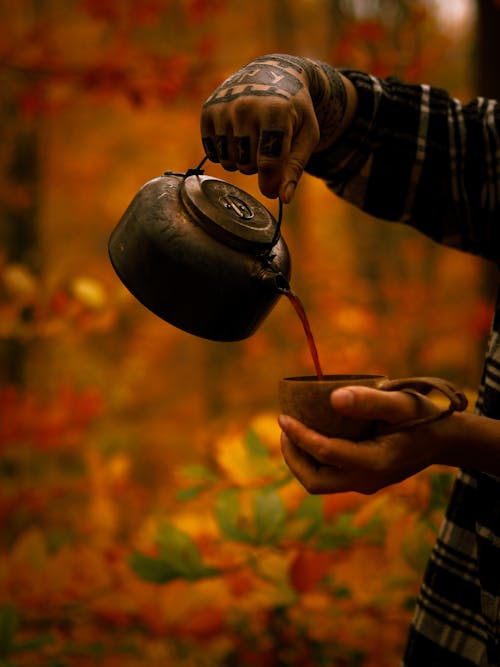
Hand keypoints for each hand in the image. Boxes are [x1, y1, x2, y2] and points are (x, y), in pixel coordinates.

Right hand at [200, 54, 355, 202]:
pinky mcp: (208, 112)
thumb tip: (282, 198)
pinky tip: (237, 136)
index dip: (271, 184)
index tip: (274, 191)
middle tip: (268, 145)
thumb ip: (295, 167)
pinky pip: (214, 154)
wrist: (272, 72)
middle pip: (248, 166)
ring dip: (242, 160)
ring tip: (253, 140)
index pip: (268, 163)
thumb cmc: (294, 109)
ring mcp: (223, 108)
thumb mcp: (306, 134)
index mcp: (275, 110)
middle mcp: (245, 107)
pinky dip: (226, 153)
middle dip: (259, 165)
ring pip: (230, 163)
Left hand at [278, 385, 449, 494]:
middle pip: (315, 481)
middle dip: (293, 456)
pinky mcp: (363, 481)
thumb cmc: (422, 416)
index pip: (324, 453)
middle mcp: (367, 480)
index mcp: (374, 462)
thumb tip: (333, 398)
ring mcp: (365, 485)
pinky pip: (329, 477)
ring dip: (300, 460)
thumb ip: (369, 401)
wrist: (443, 439)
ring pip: (319, 483)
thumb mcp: (401, 402)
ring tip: (292, 432)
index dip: (299, 435)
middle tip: (285, 428)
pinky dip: (313, 460)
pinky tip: (310, 436)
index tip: (283, 416)